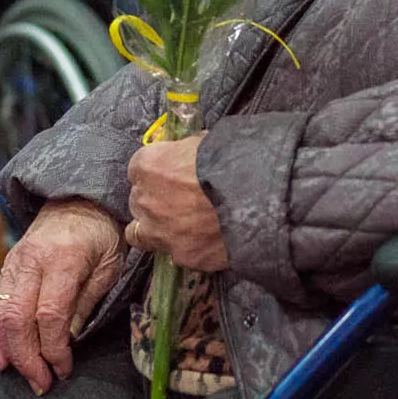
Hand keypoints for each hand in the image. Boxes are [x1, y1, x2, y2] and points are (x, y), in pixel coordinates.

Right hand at [0, 199, 125, 393]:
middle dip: (27, 358)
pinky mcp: (7, 267)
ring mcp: (15, 263)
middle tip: (41, 383)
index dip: (54, 349)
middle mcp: (32, 261)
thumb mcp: (110, 266)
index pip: (49, 315)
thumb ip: (87, 302)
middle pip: (17, 318)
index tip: (63, 369)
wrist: (81, 198)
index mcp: (63, 259)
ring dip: (8, 350)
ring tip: (21, 374)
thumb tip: (69, 340)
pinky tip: (2, 356)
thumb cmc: (102, 233)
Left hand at [126, 135, 226, 273]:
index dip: (156, 173)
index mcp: (148, 165)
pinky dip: (187, 248)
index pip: (138, 170)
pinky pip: (176, 252)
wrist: (259, 197)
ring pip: (142, 234)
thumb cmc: (233, 159)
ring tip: (182, 227)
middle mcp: (145, 200)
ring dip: (157, 229)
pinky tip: (206, 242)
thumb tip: (189, 153)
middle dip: (155, 201)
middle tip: (180, 201)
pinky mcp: (183, 256)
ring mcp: (161, 232)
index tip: (170, 176)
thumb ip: (186, 151)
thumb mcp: (204, 142)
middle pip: (138, 202)